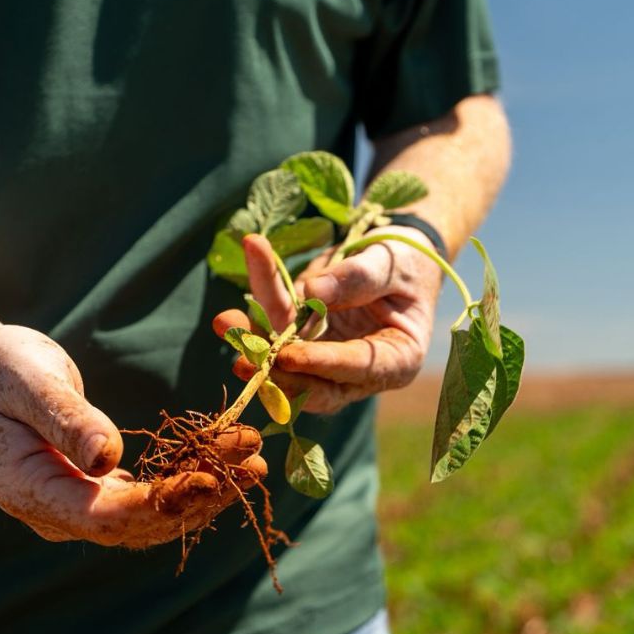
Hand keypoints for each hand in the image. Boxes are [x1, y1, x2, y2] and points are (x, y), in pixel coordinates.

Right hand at [0, 324, 265, 547]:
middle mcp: (52, 512)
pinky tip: (225, 462)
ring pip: (148, 518)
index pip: (102, 515)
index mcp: (27, 490)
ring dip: (204, 493)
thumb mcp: (29, 381)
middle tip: (254, 467)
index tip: (210, 480)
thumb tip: (108, 458)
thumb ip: (67, 420)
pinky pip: (146, 498)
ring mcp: (74, 507)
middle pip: (136, 524)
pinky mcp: (93, 491)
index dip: (159, 503)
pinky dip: (187, 482)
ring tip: (255, 463)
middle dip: (199, 498)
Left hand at [213, 233, 441, 413]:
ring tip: (225, 322)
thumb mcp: (392, 263)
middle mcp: (361, 370)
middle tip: (243, 357)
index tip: (288, 355)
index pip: (357, 367)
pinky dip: (252, 321)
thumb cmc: (408, 260)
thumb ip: (358, 278)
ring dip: (253, 344)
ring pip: (286, 360)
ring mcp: (328, 360)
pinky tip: (228, 316)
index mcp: (398, 359)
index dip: (321, 363)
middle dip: (275, 369)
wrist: (397, 255)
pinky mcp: (305, 342)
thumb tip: (311, 291)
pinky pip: (275, 333)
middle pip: (314, 378)